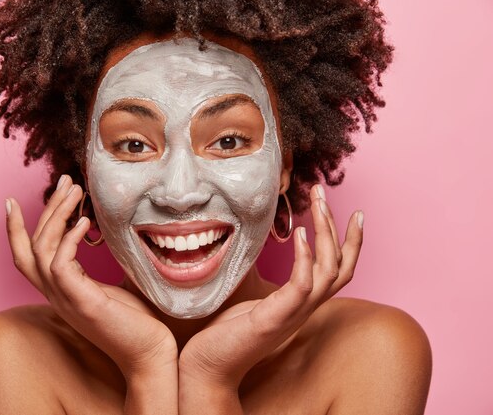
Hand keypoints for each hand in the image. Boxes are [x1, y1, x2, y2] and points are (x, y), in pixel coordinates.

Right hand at [5, 175, 176, 380]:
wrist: (150, 354)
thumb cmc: (137, 321)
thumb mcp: (116, 285)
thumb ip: (106, 264)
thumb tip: (116, 233)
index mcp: (61, 290)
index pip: (26, 257)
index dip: (15, 229)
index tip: (15, 199)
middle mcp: (56, 295)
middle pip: (30, 247)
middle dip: (44, 209)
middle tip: (65, 182)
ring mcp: (66, 300)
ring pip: (41, 251)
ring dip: (56, 216)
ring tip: (76, 191)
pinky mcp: (83, 303)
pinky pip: (61, 265)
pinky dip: (69, 239)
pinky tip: (85, 221)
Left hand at [179, 185, 363, 396]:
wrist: (208, 367)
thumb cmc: (227, 332)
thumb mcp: (250, 296)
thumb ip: (262, 275)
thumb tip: (255, 243)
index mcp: (301, 303)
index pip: (338, 270)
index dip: (349, 242)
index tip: (350, 211)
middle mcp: (304, 309)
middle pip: (341, 265)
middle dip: (338, 226)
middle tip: (324, 192)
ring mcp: (293, 314)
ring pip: (329, 271)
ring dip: (326, 234)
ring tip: (317, 204)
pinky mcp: (275, 318)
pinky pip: (302, 286)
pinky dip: (306, 259)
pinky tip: (299, 234)